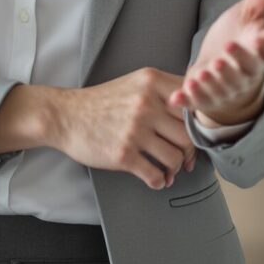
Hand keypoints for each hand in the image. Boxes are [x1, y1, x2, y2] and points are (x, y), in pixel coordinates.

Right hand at [48, 68, 197, 189]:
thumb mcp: (135, 83)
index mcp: (151, 82)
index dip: (198, 122)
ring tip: (168, 170)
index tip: (194, 133)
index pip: (193, 103)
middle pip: (188, 134)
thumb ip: (164, 90)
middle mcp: (146, 104)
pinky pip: (155, 175)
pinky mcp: (123, 154)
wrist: (65, 116)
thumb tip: (197, 111)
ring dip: (175, 168)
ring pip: (175, 157)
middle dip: (188, 150)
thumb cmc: (102, 102)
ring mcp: (135, 130)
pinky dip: (159, 181)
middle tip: (183, 158)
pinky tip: (156, 179)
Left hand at [170, 0, 263, 128]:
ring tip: (203, 72)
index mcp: (259, 51)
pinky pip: (198, 102)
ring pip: (223, 88)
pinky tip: (176, 98)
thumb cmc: (241, 37)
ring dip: (213, 82)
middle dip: (238, 60)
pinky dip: (189, 101)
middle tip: (228, 48)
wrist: (223, 69)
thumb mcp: (251, 12)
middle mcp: (245, 73)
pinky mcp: (205, 98)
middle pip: (246, 69)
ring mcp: (226, 88)